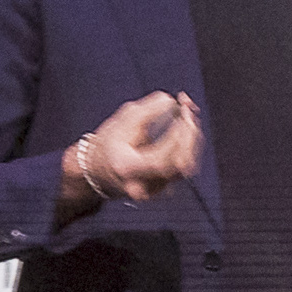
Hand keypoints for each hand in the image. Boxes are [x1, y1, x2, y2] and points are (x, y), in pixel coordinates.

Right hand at [78, 91, 203, 204]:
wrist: (98, 167)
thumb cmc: (109, 143)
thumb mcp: (121, 121)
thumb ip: (147, 110)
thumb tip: (172, 102)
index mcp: (126, 169)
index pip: (160, 160)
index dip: (177, 138)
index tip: (182, 114)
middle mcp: (142, 185)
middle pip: (180, 164)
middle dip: (189, 134)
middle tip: (188, 109)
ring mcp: (155, 190)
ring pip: (187, 166)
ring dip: (193, 138)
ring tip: (187, 115)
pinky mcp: (165, 188)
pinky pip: (185, 167)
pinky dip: (190, 146)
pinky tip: (186, 129)